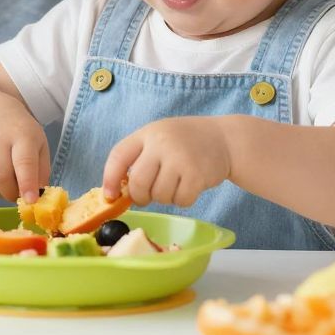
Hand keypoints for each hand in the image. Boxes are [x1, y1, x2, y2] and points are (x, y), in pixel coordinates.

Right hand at [0, 114, 49, 203]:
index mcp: (22, 135)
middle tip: (18, 196)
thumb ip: (42, 172)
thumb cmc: (21, 134)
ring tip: (7, 188)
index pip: (24, 161)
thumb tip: (38, 198)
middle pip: (1, 176)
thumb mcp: (40, 146)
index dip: (27, 183)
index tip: (31, 201)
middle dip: (11, 194)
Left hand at [102, 117, 231, 208]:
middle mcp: (162, 143)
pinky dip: (182, 200)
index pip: (119, 156)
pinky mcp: (197, 175)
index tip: (110, 196)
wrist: (224, 139)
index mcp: (147, 133)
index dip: (109, 179)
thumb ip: (139, 158)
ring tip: (174, 183)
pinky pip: (180, 201)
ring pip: (159, 195)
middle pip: (138, 183)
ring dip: (164, 197)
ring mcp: (180, 159)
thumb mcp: (158, 138)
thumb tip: (118, 191)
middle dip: (139, 196)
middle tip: (147, 196)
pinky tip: (189, 186)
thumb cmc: (185, 142)